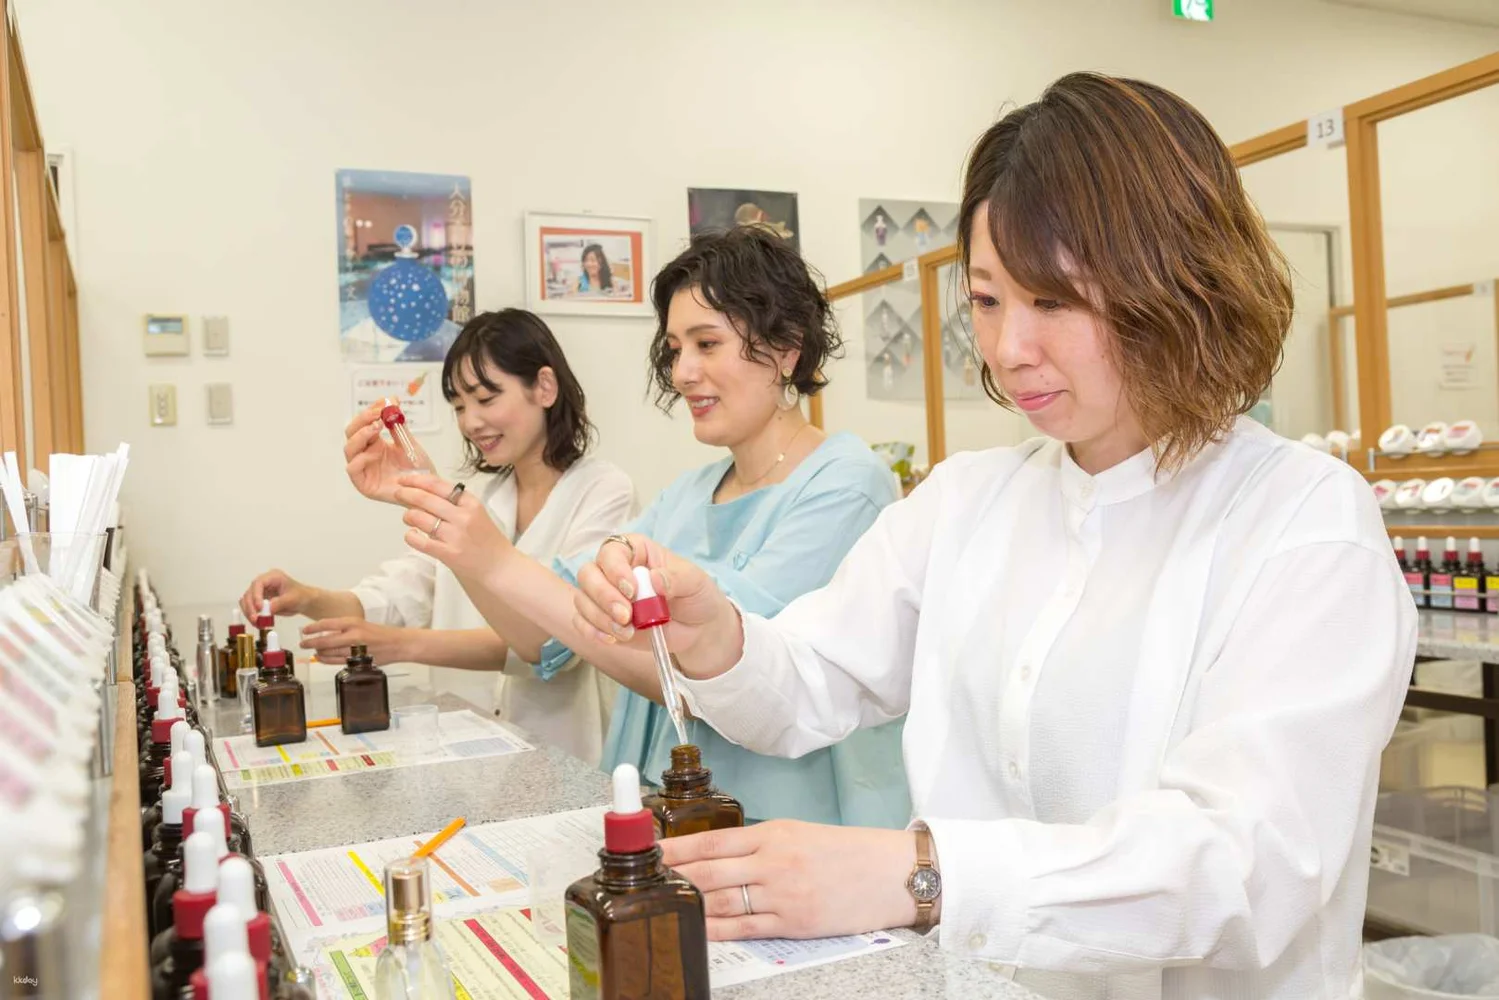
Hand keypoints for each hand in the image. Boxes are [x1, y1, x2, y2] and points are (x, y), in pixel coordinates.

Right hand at [242, 569, 315, 621]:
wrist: (304, 602)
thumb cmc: (301, 596)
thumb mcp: (292, 599)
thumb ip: (280, 603)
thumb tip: (267, 610)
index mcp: (273, 577)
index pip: (258, 583)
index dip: (256, 595)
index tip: (259, 608)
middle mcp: (264, 583)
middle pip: (249, 593)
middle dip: (250, 607)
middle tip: (255, 619)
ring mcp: (260, 592)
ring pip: (246, 601)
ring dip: (249, 613)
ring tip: (256, 623)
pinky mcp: (259, 601)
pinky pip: (250, 608)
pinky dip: (251, 616)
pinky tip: (257, 623)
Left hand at [299, 618, 413, 664]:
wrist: (399, 644)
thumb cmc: (381, 634)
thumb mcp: (362, 625)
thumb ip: (345, 628)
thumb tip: (325, 633)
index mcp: (354, 622)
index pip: (327, 624)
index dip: (313, 628)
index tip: (304, 630)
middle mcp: (353, 634)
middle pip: (325, 640)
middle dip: (311, 642)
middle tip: (303, 643)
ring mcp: (356, 648)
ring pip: (330, 652)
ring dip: (318, 652)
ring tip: (312, 651)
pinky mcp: (358, 660)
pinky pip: (337, 661)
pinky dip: (327, 660)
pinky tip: (321, 658)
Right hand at [344, 402, 410, 504]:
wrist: (427, 490)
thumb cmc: (418, 469)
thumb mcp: (409, 443)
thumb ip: (399, 425)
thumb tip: (392, 401)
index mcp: (374, 443)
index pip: (364, 423)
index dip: (371, 411)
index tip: (383, 401)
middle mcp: (365, 454)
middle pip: (352, 432)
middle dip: (362, 420)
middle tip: (377, 414)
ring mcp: (363, 469)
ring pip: (349, 449)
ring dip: (361, 436)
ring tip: (376, 428)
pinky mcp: (363, 484)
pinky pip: (352, 469)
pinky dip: (361, 459)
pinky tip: (374, 454)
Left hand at [394, 473, 510, 582]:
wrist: (500, 567)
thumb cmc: (487, 541)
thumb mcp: (476, 514)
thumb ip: (454, 504)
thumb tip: (424, 494)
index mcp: (471, 503)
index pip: (438, 485)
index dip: (417, 480)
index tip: (405, 480)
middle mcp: (463, 517)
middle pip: (425, 499)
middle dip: (406, 494)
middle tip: (398, 494)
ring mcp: (455, 536)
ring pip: (419, 518)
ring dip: (408, 516)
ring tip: (408, 518)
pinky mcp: (449, 554)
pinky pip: (420, 541)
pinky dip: (411, 536)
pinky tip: (413, 535)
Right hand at [571, 534, 740, 676]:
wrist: (698, 629)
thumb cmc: (696, 596)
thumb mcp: (695, 582)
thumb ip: (677, 578)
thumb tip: (655, 578)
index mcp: (636, 551)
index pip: (611, 551)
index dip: (615, 570)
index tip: (632, 590)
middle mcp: (614, 570)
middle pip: (588, 574)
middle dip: (604, 597)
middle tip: (626, 616)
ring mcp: (605, 596)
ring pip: (582, 599)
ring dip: (600, 618)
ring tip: (628, 633)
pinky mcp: (602, 620)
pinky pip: (582, 622)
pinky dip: (592, 631)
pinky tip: (612, 639)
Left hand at [661, 821, 918, 940]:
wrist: (891, 872)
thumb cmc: (847, 852)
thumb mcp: (801, 834)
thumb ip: (761, 844)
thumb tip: (717, 856)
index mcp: (774, 833)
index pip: (711, 841)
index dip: (675, 848)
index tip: (649, 852)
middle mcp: (774, 860)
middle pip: (708, 871)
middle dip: (671, 877)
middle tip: (640, 882)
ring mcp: (783, 894)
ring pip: (721, 900)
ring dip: (688, 903)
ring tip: (658, 905)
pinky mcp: (794, 923)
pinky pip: (745, 928)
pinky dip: (716, 929)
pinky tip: (695, 929)